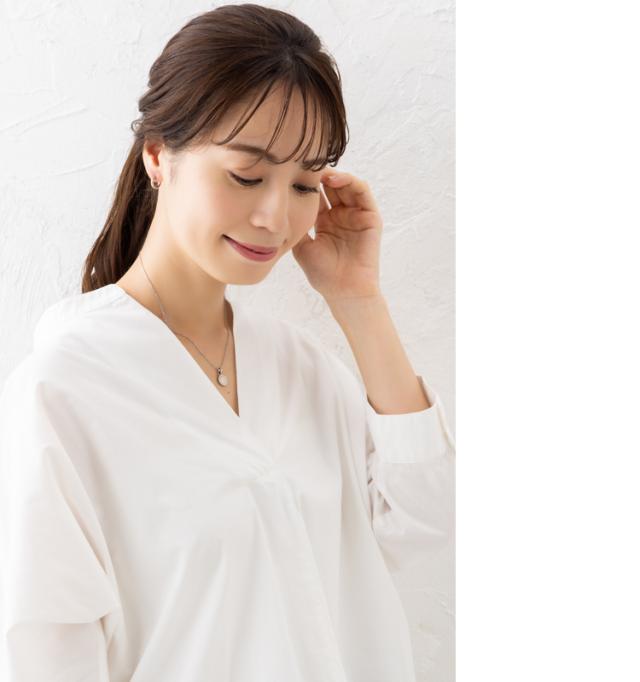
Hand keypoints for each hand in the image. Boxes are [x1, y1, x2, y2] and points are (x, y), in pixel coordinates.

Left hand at [291, 170, 382, 303]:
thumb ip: (293, 224)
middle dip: (318, 173)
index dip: (304, 181)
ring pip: (346, 184)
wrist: (344, 291)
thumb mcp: (300, 245)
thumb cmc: (322, 274)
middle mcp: (340, 214)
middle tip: (304, 162)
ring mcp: (356, 214)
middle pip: (330, 185)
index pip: (314, 193)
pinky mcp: (370, 217)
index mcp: (324, 220)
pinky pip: (362, 191)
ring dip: (334, 173)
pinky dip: (350, 181)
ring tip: (319, 169)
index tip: (289, 170)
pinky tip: (335, 179)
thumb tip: (275, 206)